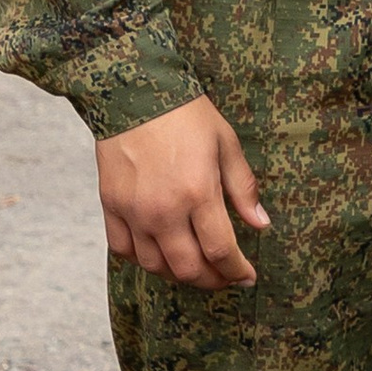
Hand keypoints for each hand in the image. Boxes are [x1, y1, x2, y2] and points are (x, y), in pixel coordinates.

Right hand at [97, 95, 269, 290]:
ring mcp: (133, 212)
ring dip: (179, 274)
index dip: (237, 271)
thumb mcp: (226, 143)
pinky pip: (123, 251)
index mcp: (198, 193)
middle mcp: (163, 210)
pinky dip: (143, 260)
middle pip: (188, 268)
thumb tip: (260, 224)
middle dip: (212, 279)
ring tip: (196, 266)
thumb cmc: (186, 114)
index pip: (221, 251)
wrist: (134, 91)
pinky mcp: (110, 206)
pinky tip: (159, 254)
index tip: (247, 276)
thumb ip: (243, 188)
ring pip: (155, 266)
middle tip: (224, 276)